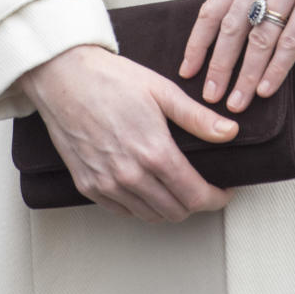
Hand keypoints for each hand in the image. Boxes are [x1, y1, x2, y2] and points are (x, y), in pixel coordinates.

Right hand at [20, 45, 239, 222]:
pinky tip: (147, 188)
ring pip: (149, 216)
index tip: (224, 191)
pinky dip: (140, 207)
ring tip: (177, 188)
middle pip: (175, 212)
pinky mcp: (87, 185)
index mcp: (154, 152)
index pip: (195, 195)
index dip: (216, 198)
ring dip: (169, 208)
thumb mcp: (162, 91)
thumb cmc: (111, 79)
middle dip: (196, 203)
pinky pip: (122, 211)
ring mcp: (106, 184)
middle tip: (203, 187)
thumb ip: (198, 118)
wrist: (64, 77)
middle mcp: (130, 175)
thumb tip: (230, 132)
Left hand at [179, 0, 294, 114]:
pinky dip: (276, 69)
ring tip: (238, 101)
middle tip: (211, 95)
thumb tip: (223, 37)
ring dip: (246, 75)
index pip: (213, 8)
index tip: (188, 71)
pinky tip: (266, 89)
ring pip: (260, 38)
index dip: (198, 43)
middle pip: (233, 27)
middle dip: (219, 66)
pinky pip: (290, 41)